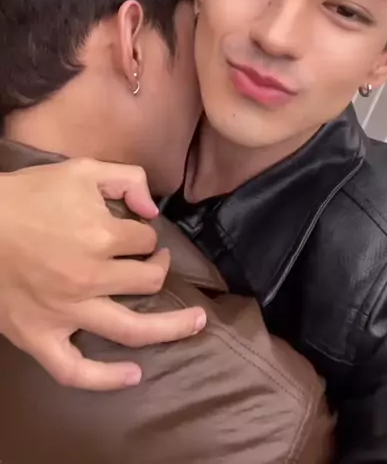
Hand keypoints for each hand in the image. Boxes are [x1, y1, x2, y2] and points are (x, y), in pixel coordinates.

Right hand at [0, 158, 205, 390]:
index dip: (146, 237)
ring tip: (195, 324)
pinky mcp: (39, 337)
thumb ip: (125, 179)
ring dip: (170, 328)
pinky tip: (133, 376)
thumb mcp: (81, 169)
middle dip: (159, 269)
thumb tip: (152, 208)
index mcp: (101, 236)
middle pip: (147, 282)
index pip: (146, 243)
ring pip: (131, 330)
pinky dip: (106, 380)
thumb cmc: (26, 195)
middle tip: (157, 263)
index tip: (137, 233)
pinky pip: (75, 371)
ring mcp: (66, 312)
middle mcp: (90, 278)